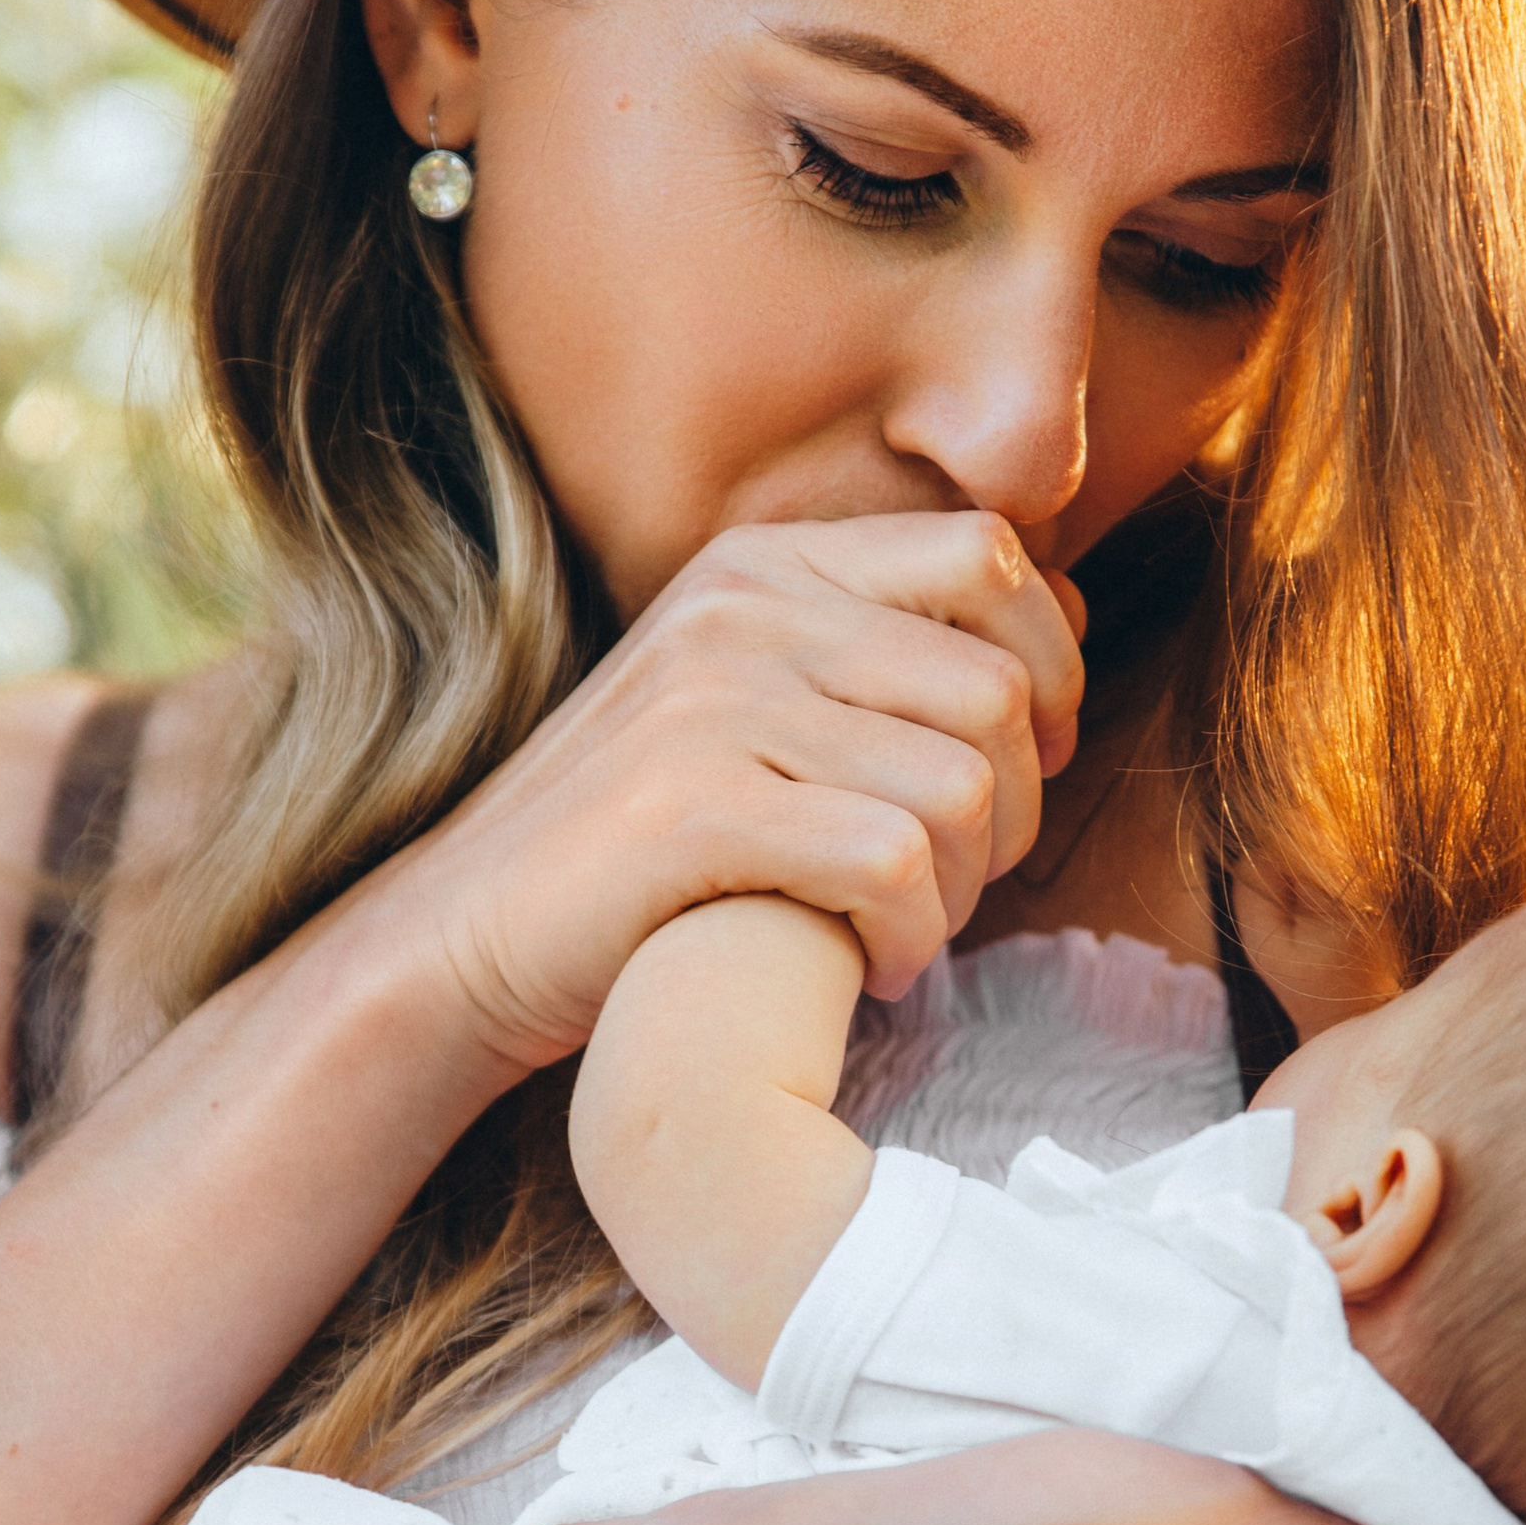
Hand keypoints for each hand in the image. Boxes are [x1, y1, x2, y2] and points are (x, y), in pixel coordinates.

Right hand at [394, 511, 1085, 1081]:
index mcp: (764, 563)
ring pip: (959, 783)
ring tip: (909, 931)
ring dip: (964, 889)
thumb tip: (1065, 618)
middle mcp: (741, 605)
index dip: (1050, 667)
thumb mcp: (751, 708)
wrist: (460, 940)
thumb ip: (875, 657)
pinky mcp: (692, 808)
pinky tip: (876, 970)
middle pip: (997, 684)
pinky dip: (911, 938)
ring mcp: (712, 699)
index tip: (1023, 766)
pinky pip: (891, 862)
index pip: (990, 553)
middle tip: (960, 883)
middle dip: (1016, 807)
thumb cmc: (639, 850)